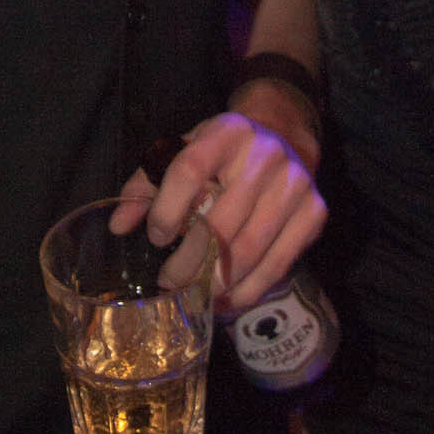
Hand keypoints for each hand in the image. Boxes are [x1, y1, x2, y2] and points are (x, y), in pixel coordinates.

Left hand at [115, 114, 324, 312]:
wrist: (285, 137)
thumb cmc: (223, 152)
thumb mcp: (183, 151)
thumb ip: (147, 185)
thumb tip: (118, 225)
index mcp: (226, 133)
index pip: (189, 169)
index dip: (166, 209)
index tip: (156, 237)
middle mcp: (265, 155)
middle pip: (219, 223)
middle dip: (188, 263)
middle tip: (169, 281)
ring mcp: (295, 185)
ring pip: (248, 250)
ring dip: (216, 283)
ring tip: (195, 296)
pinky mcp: (315, 212)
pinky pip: (277, 264)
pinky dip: (248, 290)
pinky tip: (226, 300)